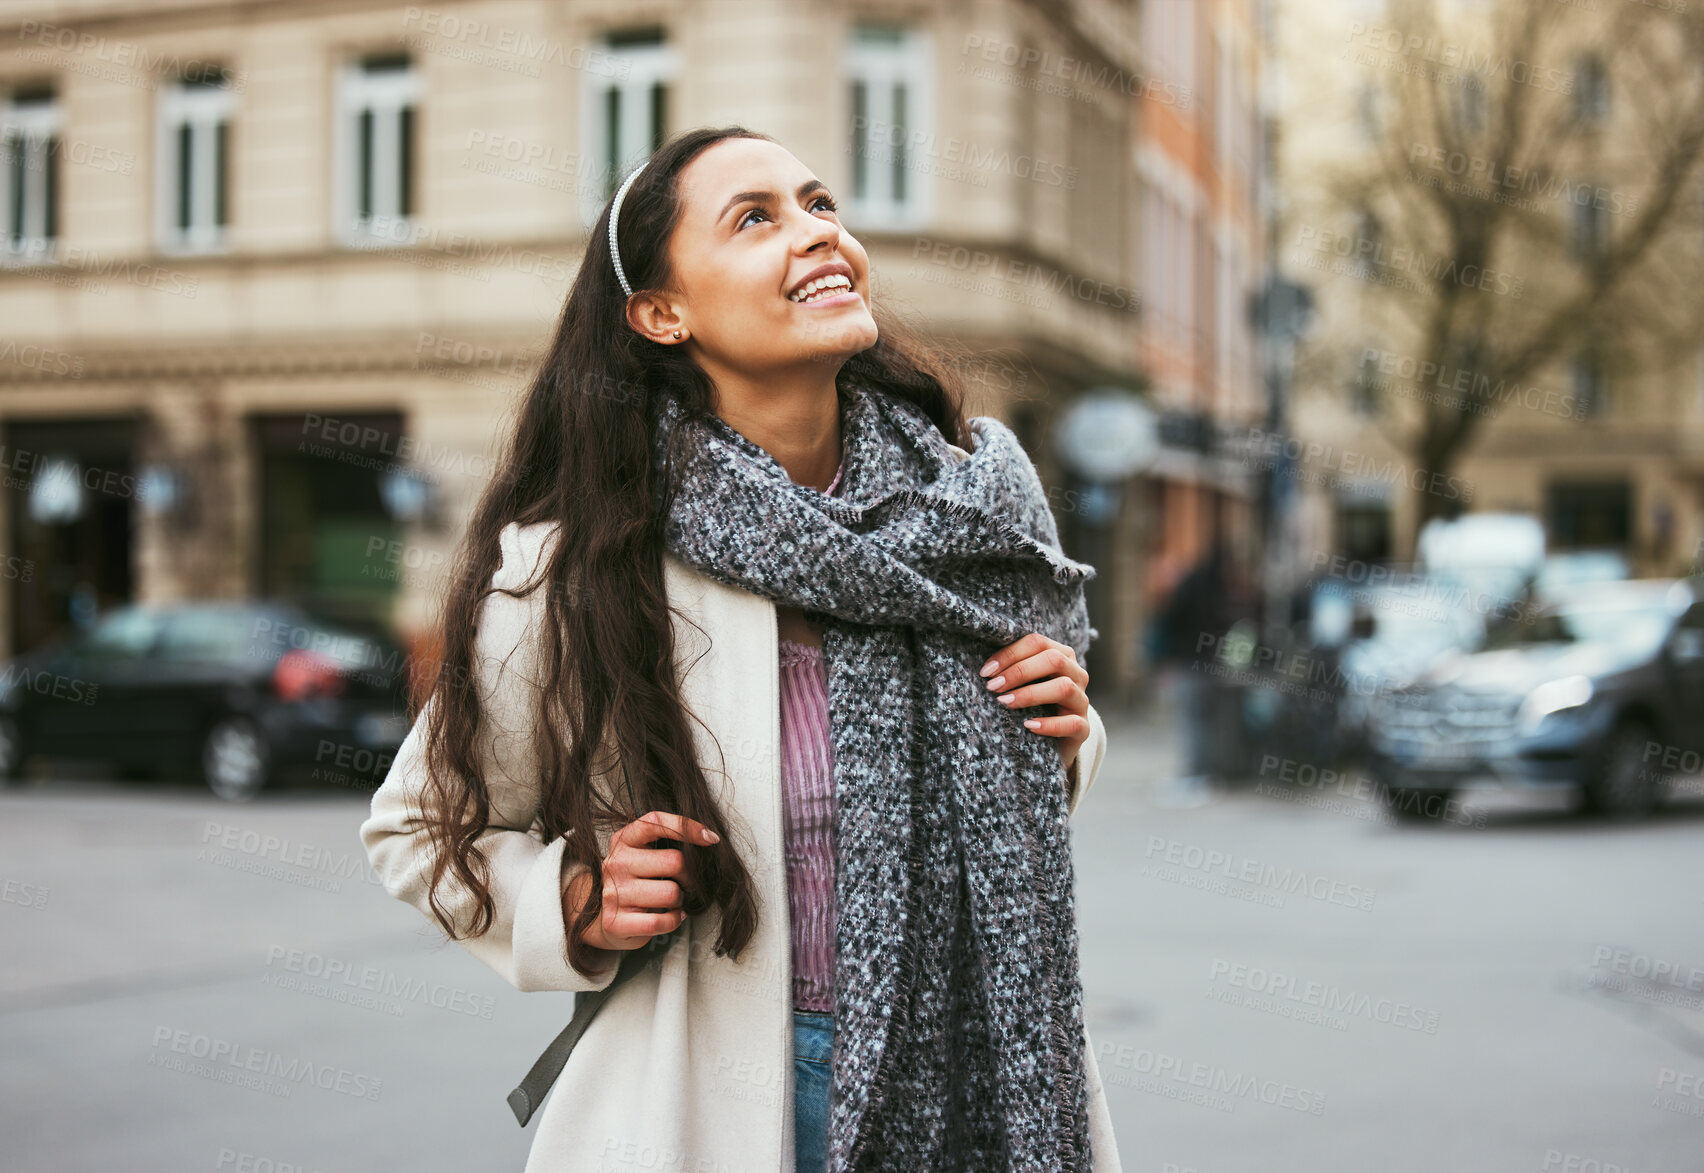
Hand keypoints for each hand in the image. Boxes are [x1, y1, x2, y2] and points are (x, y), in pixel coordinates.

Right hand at [570, 811, 719, 952]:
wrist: (602, 916)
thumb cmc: (634, 881)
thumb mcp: (642, 854)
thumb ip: (666, 842)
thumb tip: (709, 838)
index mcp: (623, 840)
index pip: (655, 822)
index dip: (687, 827)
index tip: (710, 839)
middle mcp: (615, 863)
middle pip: (675, 861)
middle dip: (688, 876)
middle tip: (684, 883)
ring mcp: (613, 893)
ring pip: (672, 893)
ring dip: (680, 900)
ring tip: (670, 900)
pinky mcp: (616, 922)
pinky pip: (663, 921)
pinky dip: (674, 920)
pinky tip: (669, 915)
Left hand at [979, 632, 1090, 773]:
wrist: (1052, 742)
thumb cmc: (1031, 705)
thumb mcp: (1023, 684)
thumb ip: (1012, 669)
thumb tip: (985, 667)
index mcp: (1062, 656)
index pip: (1038, 643)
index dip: (1011, 654)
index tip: (986, 671)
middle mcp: (1076, 674)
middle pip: (1054, 660)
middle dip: (1019, 671)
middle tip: (993, 686)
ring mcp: (1081, 701)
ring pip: (1064, 687)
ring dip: (1031, 693)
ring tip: (1005, 702)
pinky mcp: (1084, 728)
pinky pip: (1072, 723)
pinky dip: (1049, 724)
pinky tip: (1028, 725)